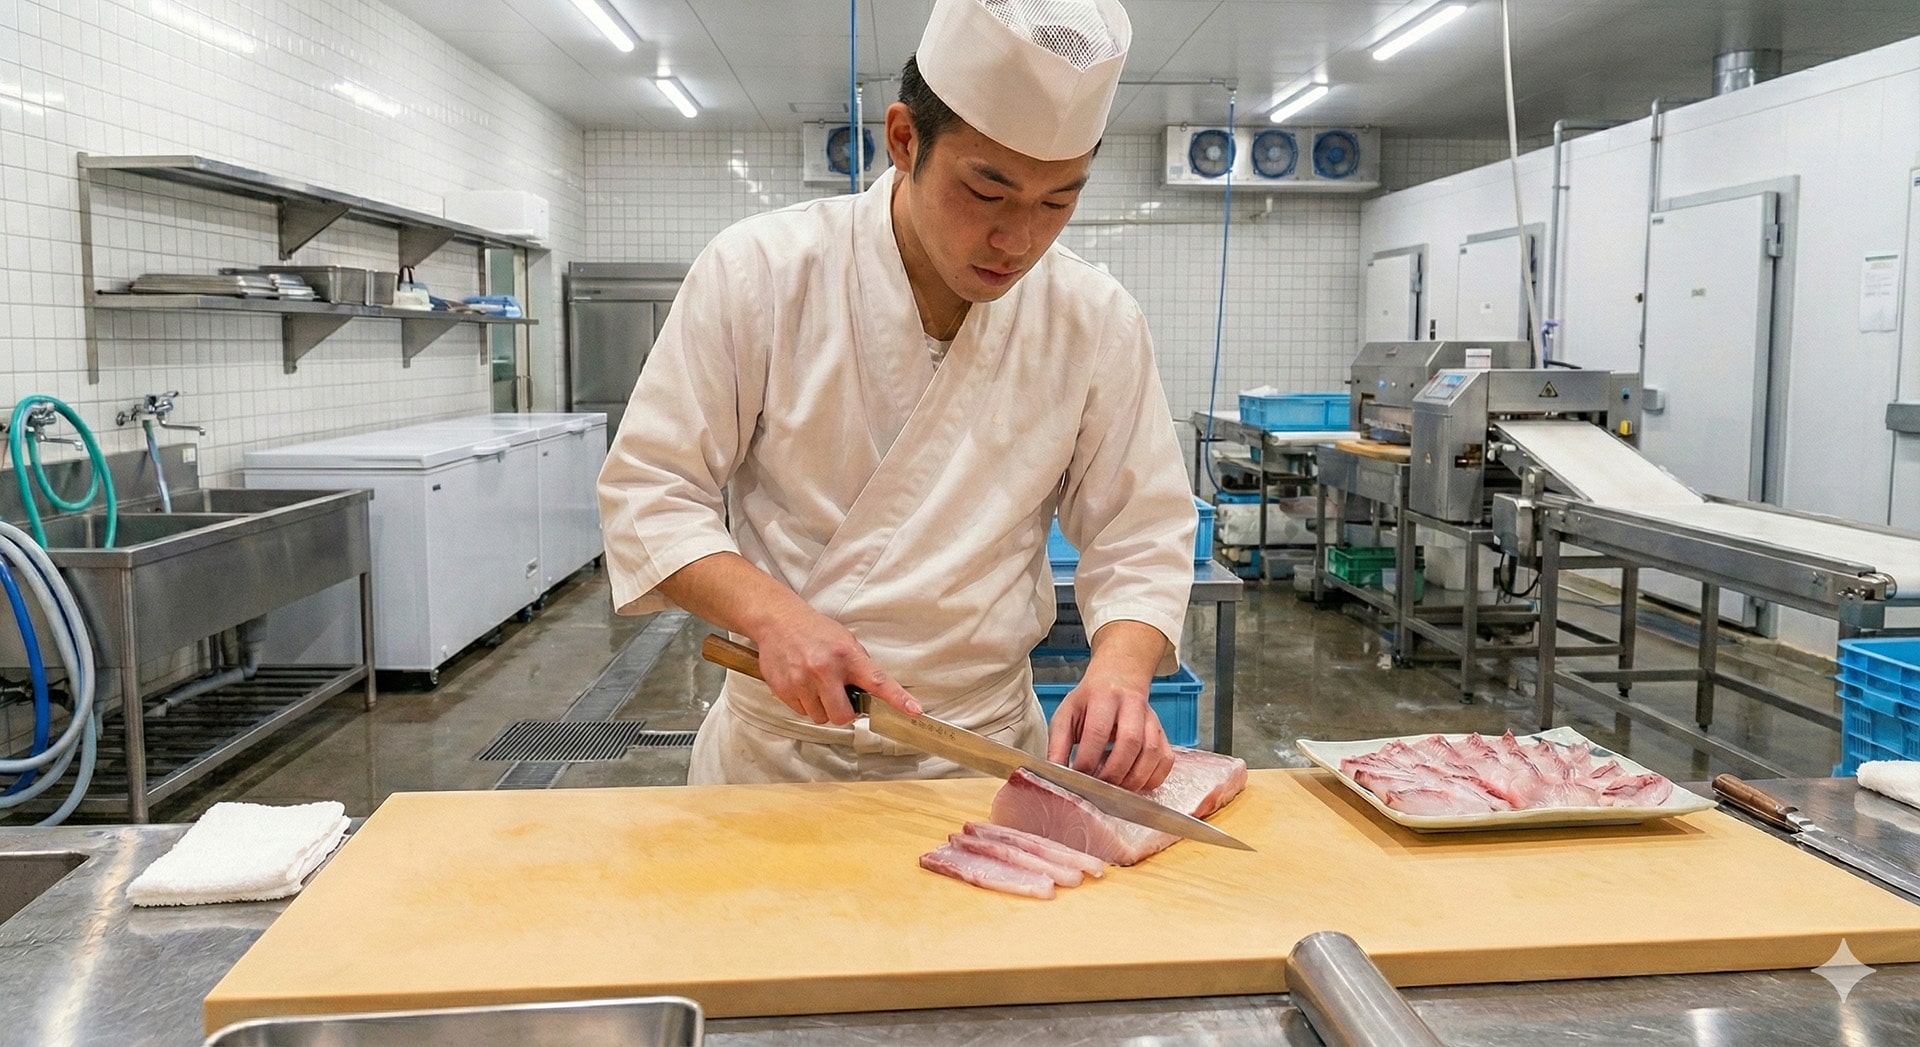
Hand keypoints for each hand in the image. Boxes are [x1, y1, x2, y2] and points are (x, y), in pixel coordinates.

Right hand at [754, 607, 921, 725]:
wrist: (779, 621)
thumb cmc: (815, 631)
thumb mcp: (846, 641)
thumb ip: (860, 667)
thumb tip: (873, 694)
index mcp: (847, 656)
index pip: (878, 681)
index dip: (898, 699)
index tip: (914, 711)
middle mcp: (825, 669)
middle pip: (842, 716)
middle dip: (843, 712)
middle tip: (838, 696)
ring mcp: (802, 681)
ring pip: (820, 717)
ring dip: (822, 708)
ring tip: (816, 685)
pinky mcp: (784, 689)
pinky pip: (802, 712)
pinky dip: (805, 704)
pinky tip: (802, 684)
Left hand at [1045, 664, 1173, 791]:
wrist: (1118, 679)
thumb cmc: (1090, 701)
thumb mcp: (1066, 715)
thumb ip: (1058, 744)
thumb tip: (1055, 774)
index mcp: (1103, 697)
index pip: (1097, 731)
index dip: (1087, 759)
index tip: (1077, 777)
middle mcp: (1132, 705)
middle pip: (1130, 742)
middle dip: (1113, 772)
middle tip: (1098, 788)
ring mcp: (1152, 719)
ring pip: (1152, 753)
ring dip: (1133, 779)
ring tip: (1115, 789)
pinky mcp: (1163, 733)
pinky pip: (1165, 760)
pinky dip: (1151, 779)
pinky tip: (1134, 783)